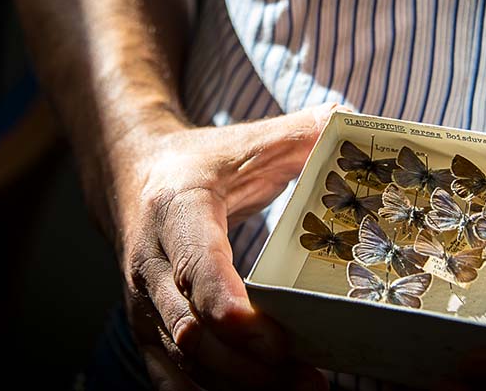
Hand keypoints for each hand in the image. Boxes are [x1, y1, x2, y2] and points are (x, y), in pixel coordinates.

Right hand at [108, 103, 339, 390]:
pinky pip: (172, 377)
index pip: (200, 272)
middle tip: (312, 382)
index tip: (281, 342)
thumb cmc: (195, 163)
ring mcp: (144, 302)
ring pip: (182, 364)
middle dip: (251, 369)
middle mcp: (152, 265)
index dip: (235, 313)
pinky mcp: (148, 326)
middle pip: (193, 334)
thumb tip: (356, 121)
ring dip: (238, 390)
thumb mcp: (244, 142)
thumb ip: (300, 132)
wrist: (128, 175)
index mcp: (178, 213)